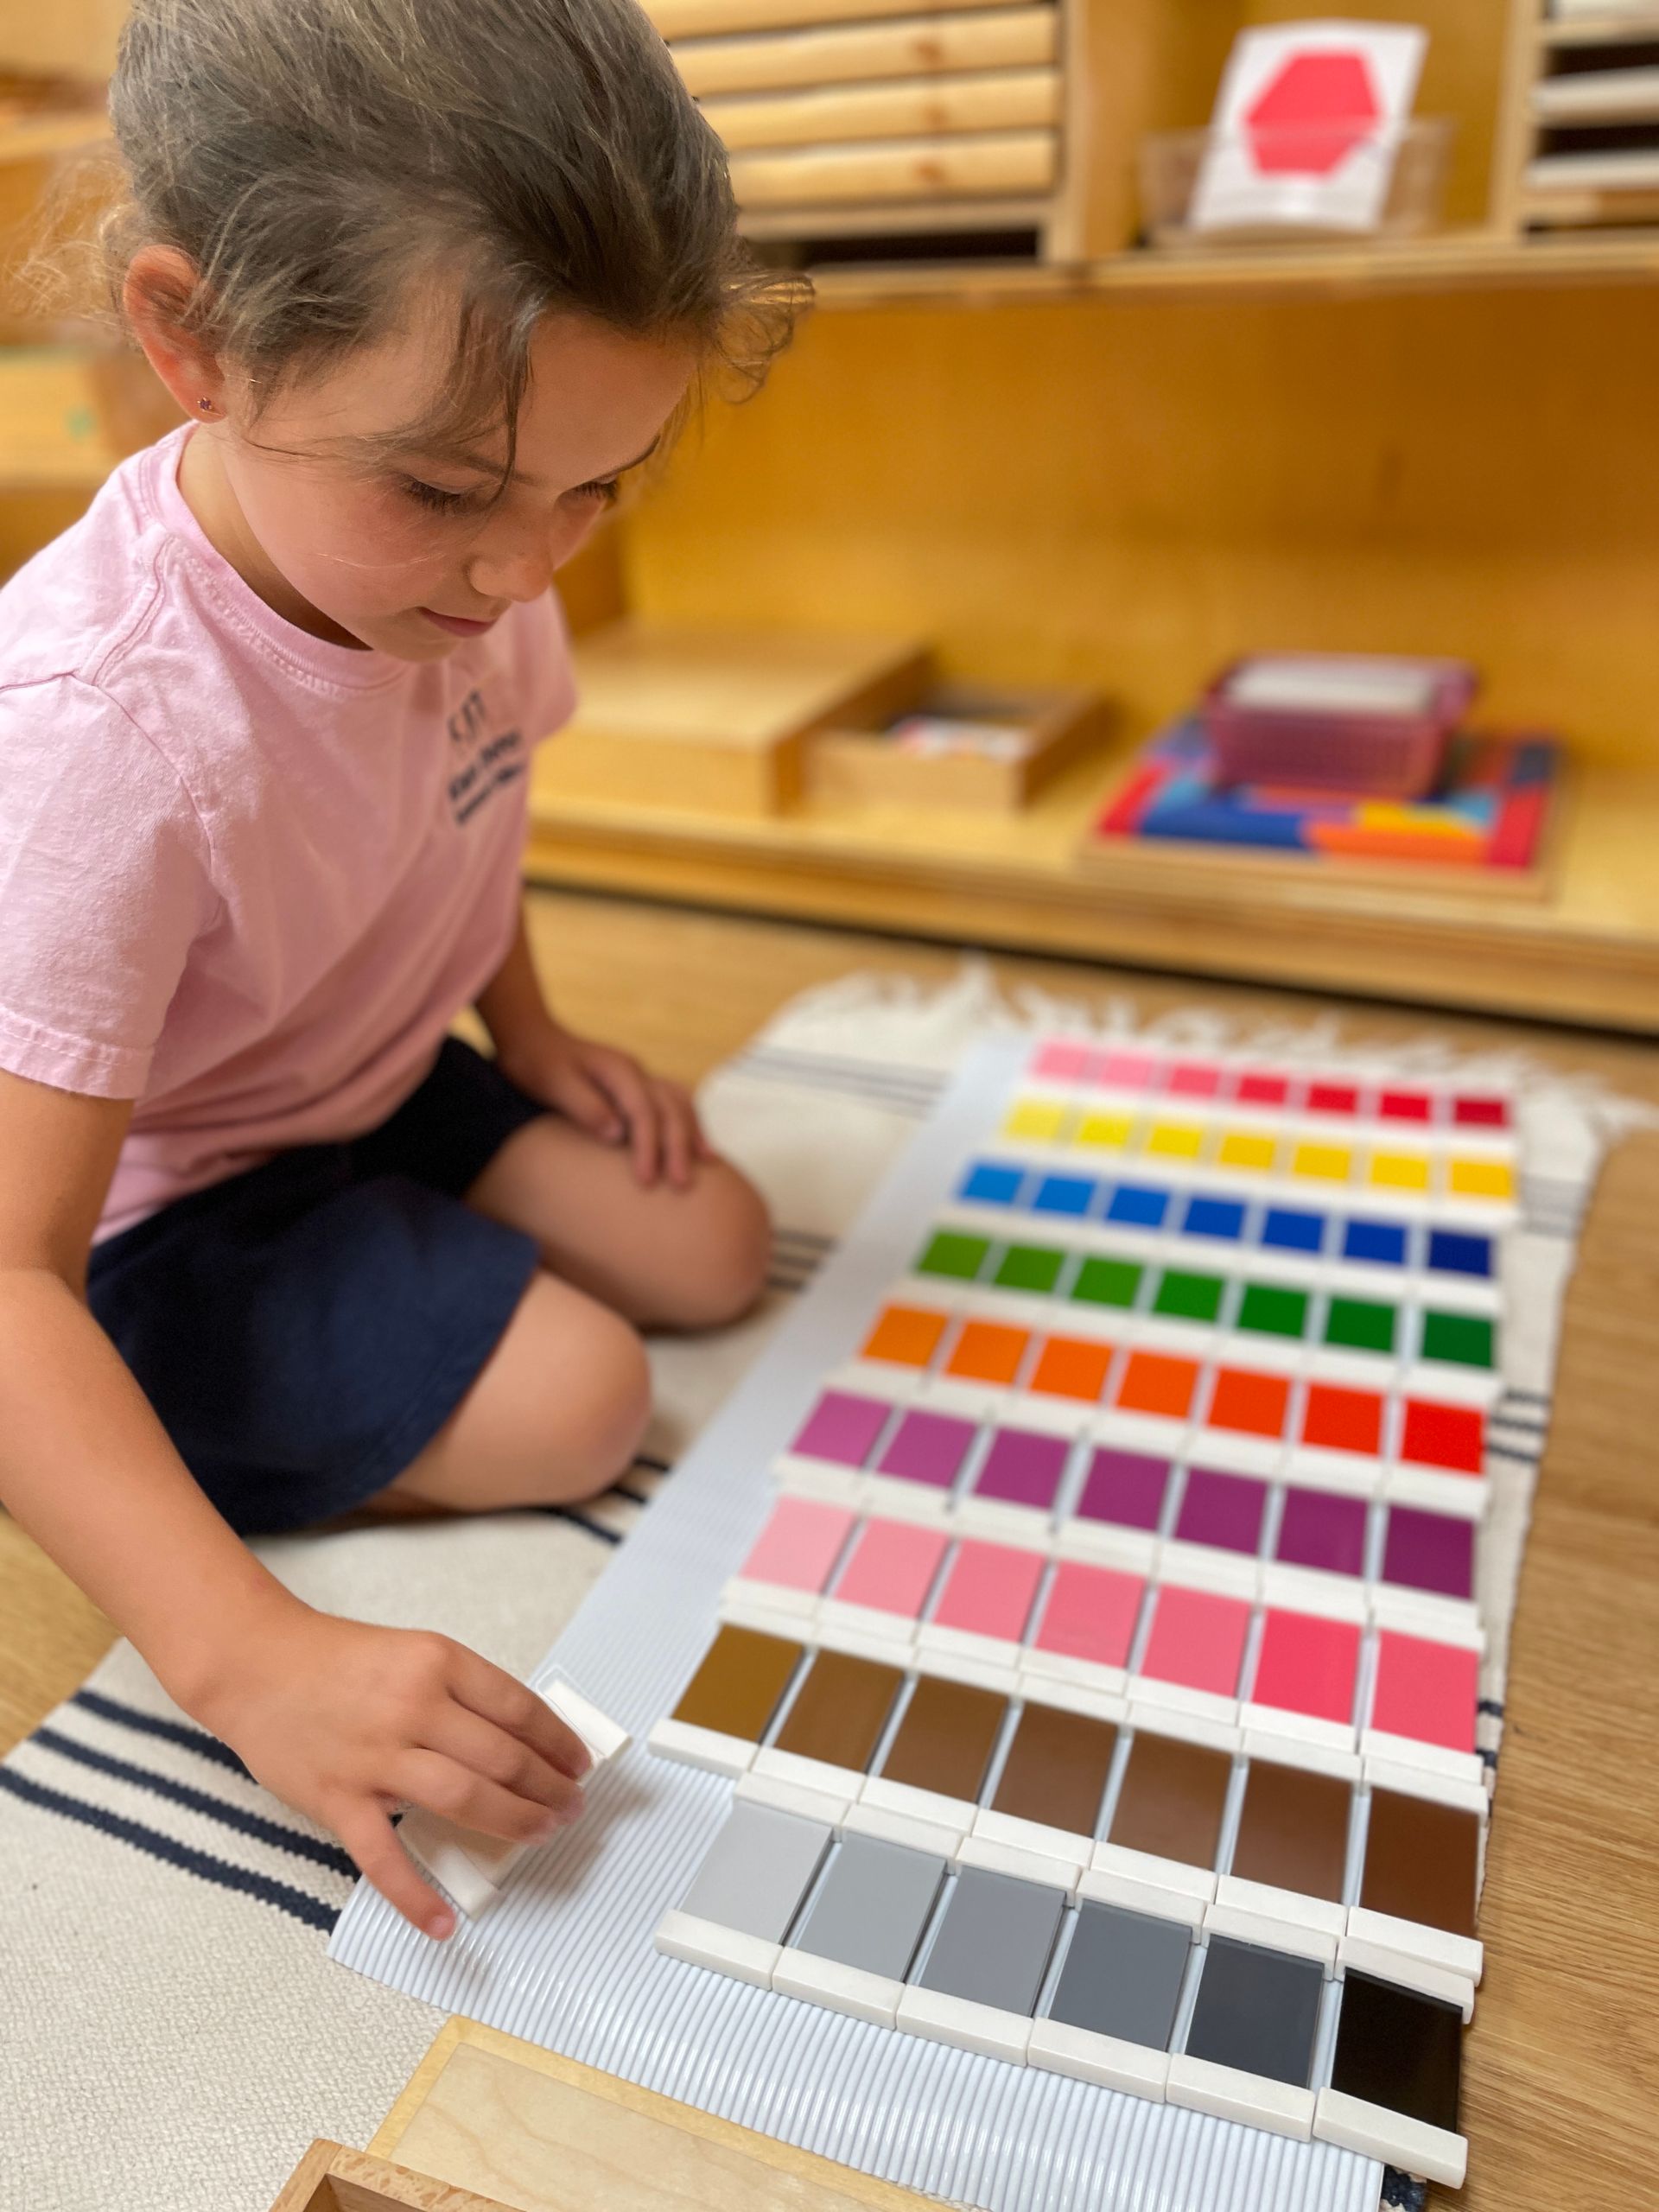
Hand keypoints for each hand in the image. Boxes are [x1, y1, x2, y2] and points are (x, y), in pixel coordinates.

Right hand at [187, 1599, 591, 1938]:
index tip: (579, 1763)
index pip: (519, 1708)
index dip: (558, 1741)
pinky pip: (383, 1858)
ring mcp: (375, 1757)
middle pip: (502, 1758)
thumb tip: (522, 1740)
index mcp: (437, 1663)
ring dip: (514, 1823)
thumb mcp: (414, 1653)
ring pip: (465, 1799)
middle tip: (572, 1807)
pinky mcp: (338, 1799)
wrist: (258, 1665)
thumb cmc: (341, 1661)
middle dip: (549, 1788)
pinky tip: (444, 1924)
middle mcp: (412, 1707)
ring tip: (543, 1835)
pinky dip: (415, 1896)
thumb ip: (462, 1693)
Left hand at [500, 1022, 715, 1189]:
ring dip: (694, 1132)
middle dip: (679, 1147)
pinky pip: (673, 1101)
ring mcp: (640, 1076)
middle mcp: (635, 1071)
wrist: (532, 1038)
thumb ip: (585, 1107)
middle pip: (670, 1108)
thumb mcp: (553, 1084)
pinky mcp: (637, 1085)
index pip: (643, 1112)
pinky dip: (689, 1121)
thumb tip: (618, 1135)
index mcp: (617, 1070)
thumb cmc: (537, 1063)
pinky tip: (696, 1142)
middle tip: (682, 1185)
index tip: (647, 1181)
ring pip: (680, 1102)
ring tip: (708, 1163)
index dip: (648, 1147)